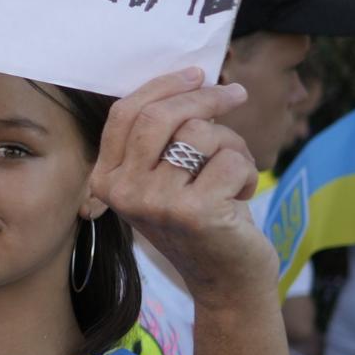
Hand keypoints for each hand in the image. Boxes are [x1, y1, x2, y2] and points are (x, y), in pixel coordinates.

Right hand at [90, 68, 276, 308]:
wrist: (225, 280)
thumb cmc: (201, 219)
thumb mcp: (165, 178)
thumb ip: (160, 139)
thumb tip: (188, 79)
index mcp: (107, 178)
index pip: (125, 114)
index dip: (163, 86)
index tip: (197, 74)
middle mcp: (122, 191)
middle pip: (159, 116)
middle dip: (205, 97)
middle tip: (237, 94)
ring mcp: (154, 203)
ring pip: (200, 134)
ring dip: (232, 146)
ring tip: (235, 172)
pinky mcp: (193, 212)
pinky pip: (230, 160)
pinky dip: (248, 173)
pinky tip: (241, 197)